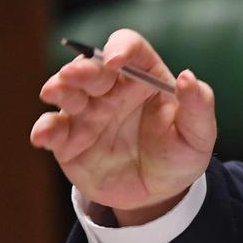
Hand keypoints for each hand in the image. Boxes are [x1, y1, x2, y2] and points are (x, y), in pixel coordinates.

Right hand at [30, 29, 216, 225]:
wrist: (159, 194)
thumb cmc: (180, 154)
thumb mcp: (199, 133)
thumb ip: (198, 104)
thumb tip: (188, 77)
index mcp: (144, 77)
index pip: (130, 48)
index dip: (121, 48)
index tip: (117, 61)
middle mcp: (112, 89)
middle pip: (92, 67)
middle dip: (82, 68)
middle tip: (74, 74)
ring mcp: (88, 113)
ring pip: (67, 92)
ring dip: (58, 88)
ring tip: (53, 91)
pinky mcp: (70, 141)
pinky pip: (53, 130)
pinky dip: (45, 129)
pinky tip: (44, 136)